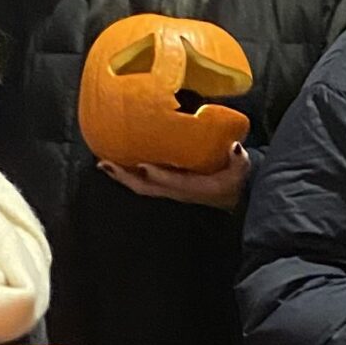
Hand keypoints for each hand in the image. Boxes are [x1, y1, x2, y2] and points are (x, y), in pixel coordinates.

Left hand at [99, 145, 249, 207]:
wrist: (234, 197)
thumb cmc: (235, 181)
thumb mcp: (242, 170)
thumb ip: (239, 160)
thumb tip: (235, 148)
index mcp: (194, 187)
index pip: (173, 182)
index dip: (158, 175)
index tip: (142, 165)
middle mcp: (178, 191)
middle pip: (147, 187)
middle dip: (126, 177)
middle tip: (106, 164)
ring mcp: (170, 190)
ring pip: (141, 187)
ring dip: (122, 176)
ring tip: (104, 163)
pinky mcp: (167, 187)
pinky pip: (143, 183)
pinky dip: (128, 175)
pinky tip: (116, 164)